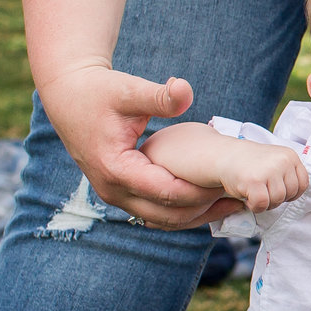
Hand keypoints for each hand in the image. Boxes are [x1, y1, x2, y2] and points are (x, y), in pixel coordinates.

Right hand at [38, 64, 241, 228]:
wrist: (69, 97)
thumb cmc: (99, 91)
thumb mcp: (129, 90)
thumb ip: (159, 95)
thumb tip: (185, 90)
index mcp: (116, 170)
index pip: (168, 193)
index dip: (202, 192)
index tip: (232, 184)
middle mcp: (113, 191)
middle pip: (168, 215)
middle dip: (205, 208)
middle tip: (241, 198)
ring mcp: (116, 196)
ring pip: (162, 220)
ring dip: (197, 215)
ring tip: (233, 204)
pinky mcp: (121, 193)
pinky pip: (156, 212)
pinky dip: (183, 210)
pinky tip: (210, 200)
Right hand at [219, 143, 308, 212]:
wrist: (225, 155)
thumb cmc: (252, 163)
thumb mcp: (275, 161)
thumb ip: (288, 174)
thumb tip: (298, 194)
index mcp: (290, 156)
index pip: (303, 184)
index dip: (291, 193)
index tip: (277, 190)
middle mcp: (282, 161)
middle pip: (290, 194)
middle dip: (277, 199)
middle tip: (263, 192)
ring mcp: (268, 170)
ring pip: (277, 200)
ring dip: (266, 203)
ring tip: (255, 194)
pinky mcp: (254, 181)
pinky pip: (262, 204)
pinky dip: (255, 207)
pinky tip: (248, 198)